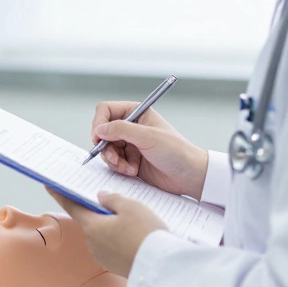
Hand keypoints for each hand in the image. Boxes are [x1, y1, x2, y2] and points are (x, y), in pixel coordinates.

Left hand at [48, 188, 165, 276]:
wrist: (163, 270)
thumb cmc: (146, 234)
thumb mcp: (131, 207)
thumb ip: (112, 199)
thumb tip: (100, 197)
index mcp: (91, 227)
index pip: (71, 206)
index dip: (60, 194)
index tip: (49, 186)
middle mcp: (93, 244)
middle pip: (90, 221)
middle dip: (96, 211)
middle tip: (107, 200)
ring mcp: (103, 257)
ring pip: (103, 235)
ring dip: (109, 226)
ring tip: (130, 219)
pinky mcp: (115, 266)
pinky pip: (113, 247)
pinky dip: (118, 239)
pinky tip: (134, 235)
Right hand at [91, 102, 209, 199]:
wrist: (190, 176)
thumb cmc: (176, 152)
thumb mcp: (148, 137)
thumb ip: (121, 129)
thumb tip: (99, 129)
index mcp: (137, 113)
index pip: (106, 110)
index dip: (99, 123)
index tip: (98, 138)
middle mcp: (131, 127)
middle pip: (103, 132)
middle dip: (106, 147)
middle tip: (114, 158)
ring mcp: (129, 144)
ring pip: (106, 149)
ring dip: (113, 160)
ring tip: (128, 168)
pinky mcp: (129, 160)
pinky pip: (113, 162)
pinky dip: (119, 168)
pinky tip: (133, 171)